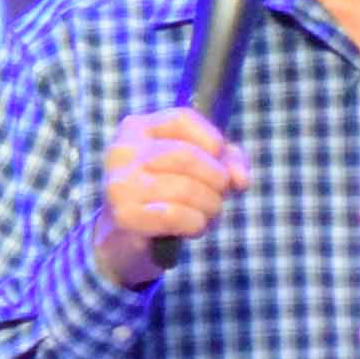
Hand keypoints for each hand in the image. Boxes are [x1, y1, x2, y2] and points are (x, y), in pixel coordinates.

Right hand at [93, 108, 249, 290]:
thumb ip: (228, 161)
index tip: (223, 165)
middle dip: (217, 180)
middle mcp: (123, 151)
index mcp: (136, 128)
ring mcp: (120, 183)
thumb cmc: (167, 194)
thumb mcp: (200, 167)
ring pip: (185, 189)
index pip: (182, 119)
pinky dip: (195, 224)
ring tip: (208, 215)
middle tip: (220, 197)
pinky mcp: (124, 215)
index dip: (213, 141)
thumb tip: (239, 179)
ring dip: (210, 207)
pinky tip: (194, 227)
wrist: (127, 239)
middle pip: (187, 156)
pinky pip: (174, 215)